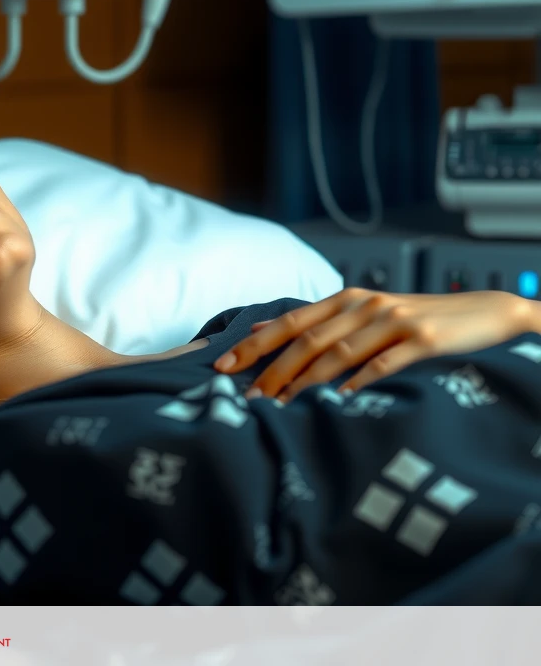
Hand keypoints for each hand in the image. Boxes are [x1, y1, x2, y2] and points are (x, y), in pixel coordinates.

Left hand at [213, 288, 538, 402]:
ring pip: (338, 353)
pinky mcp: (423, 339)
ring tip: (279, 406)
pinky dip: (359, 381)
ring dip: (305, 382)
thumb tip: (258, 330)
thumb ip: (314, 322)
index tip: (222, 366)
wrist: (485, 312)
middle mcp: (364, 306)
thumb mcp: (361, 313)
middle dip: (272, 370)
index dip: (254, 345)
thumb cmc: (414, 319)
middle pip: (307, 340)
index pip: (289, 323)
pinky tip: (338, 400)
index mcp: (344, 300)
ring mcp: (394, 321)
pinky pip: (384, 363)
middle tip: (246, 397)